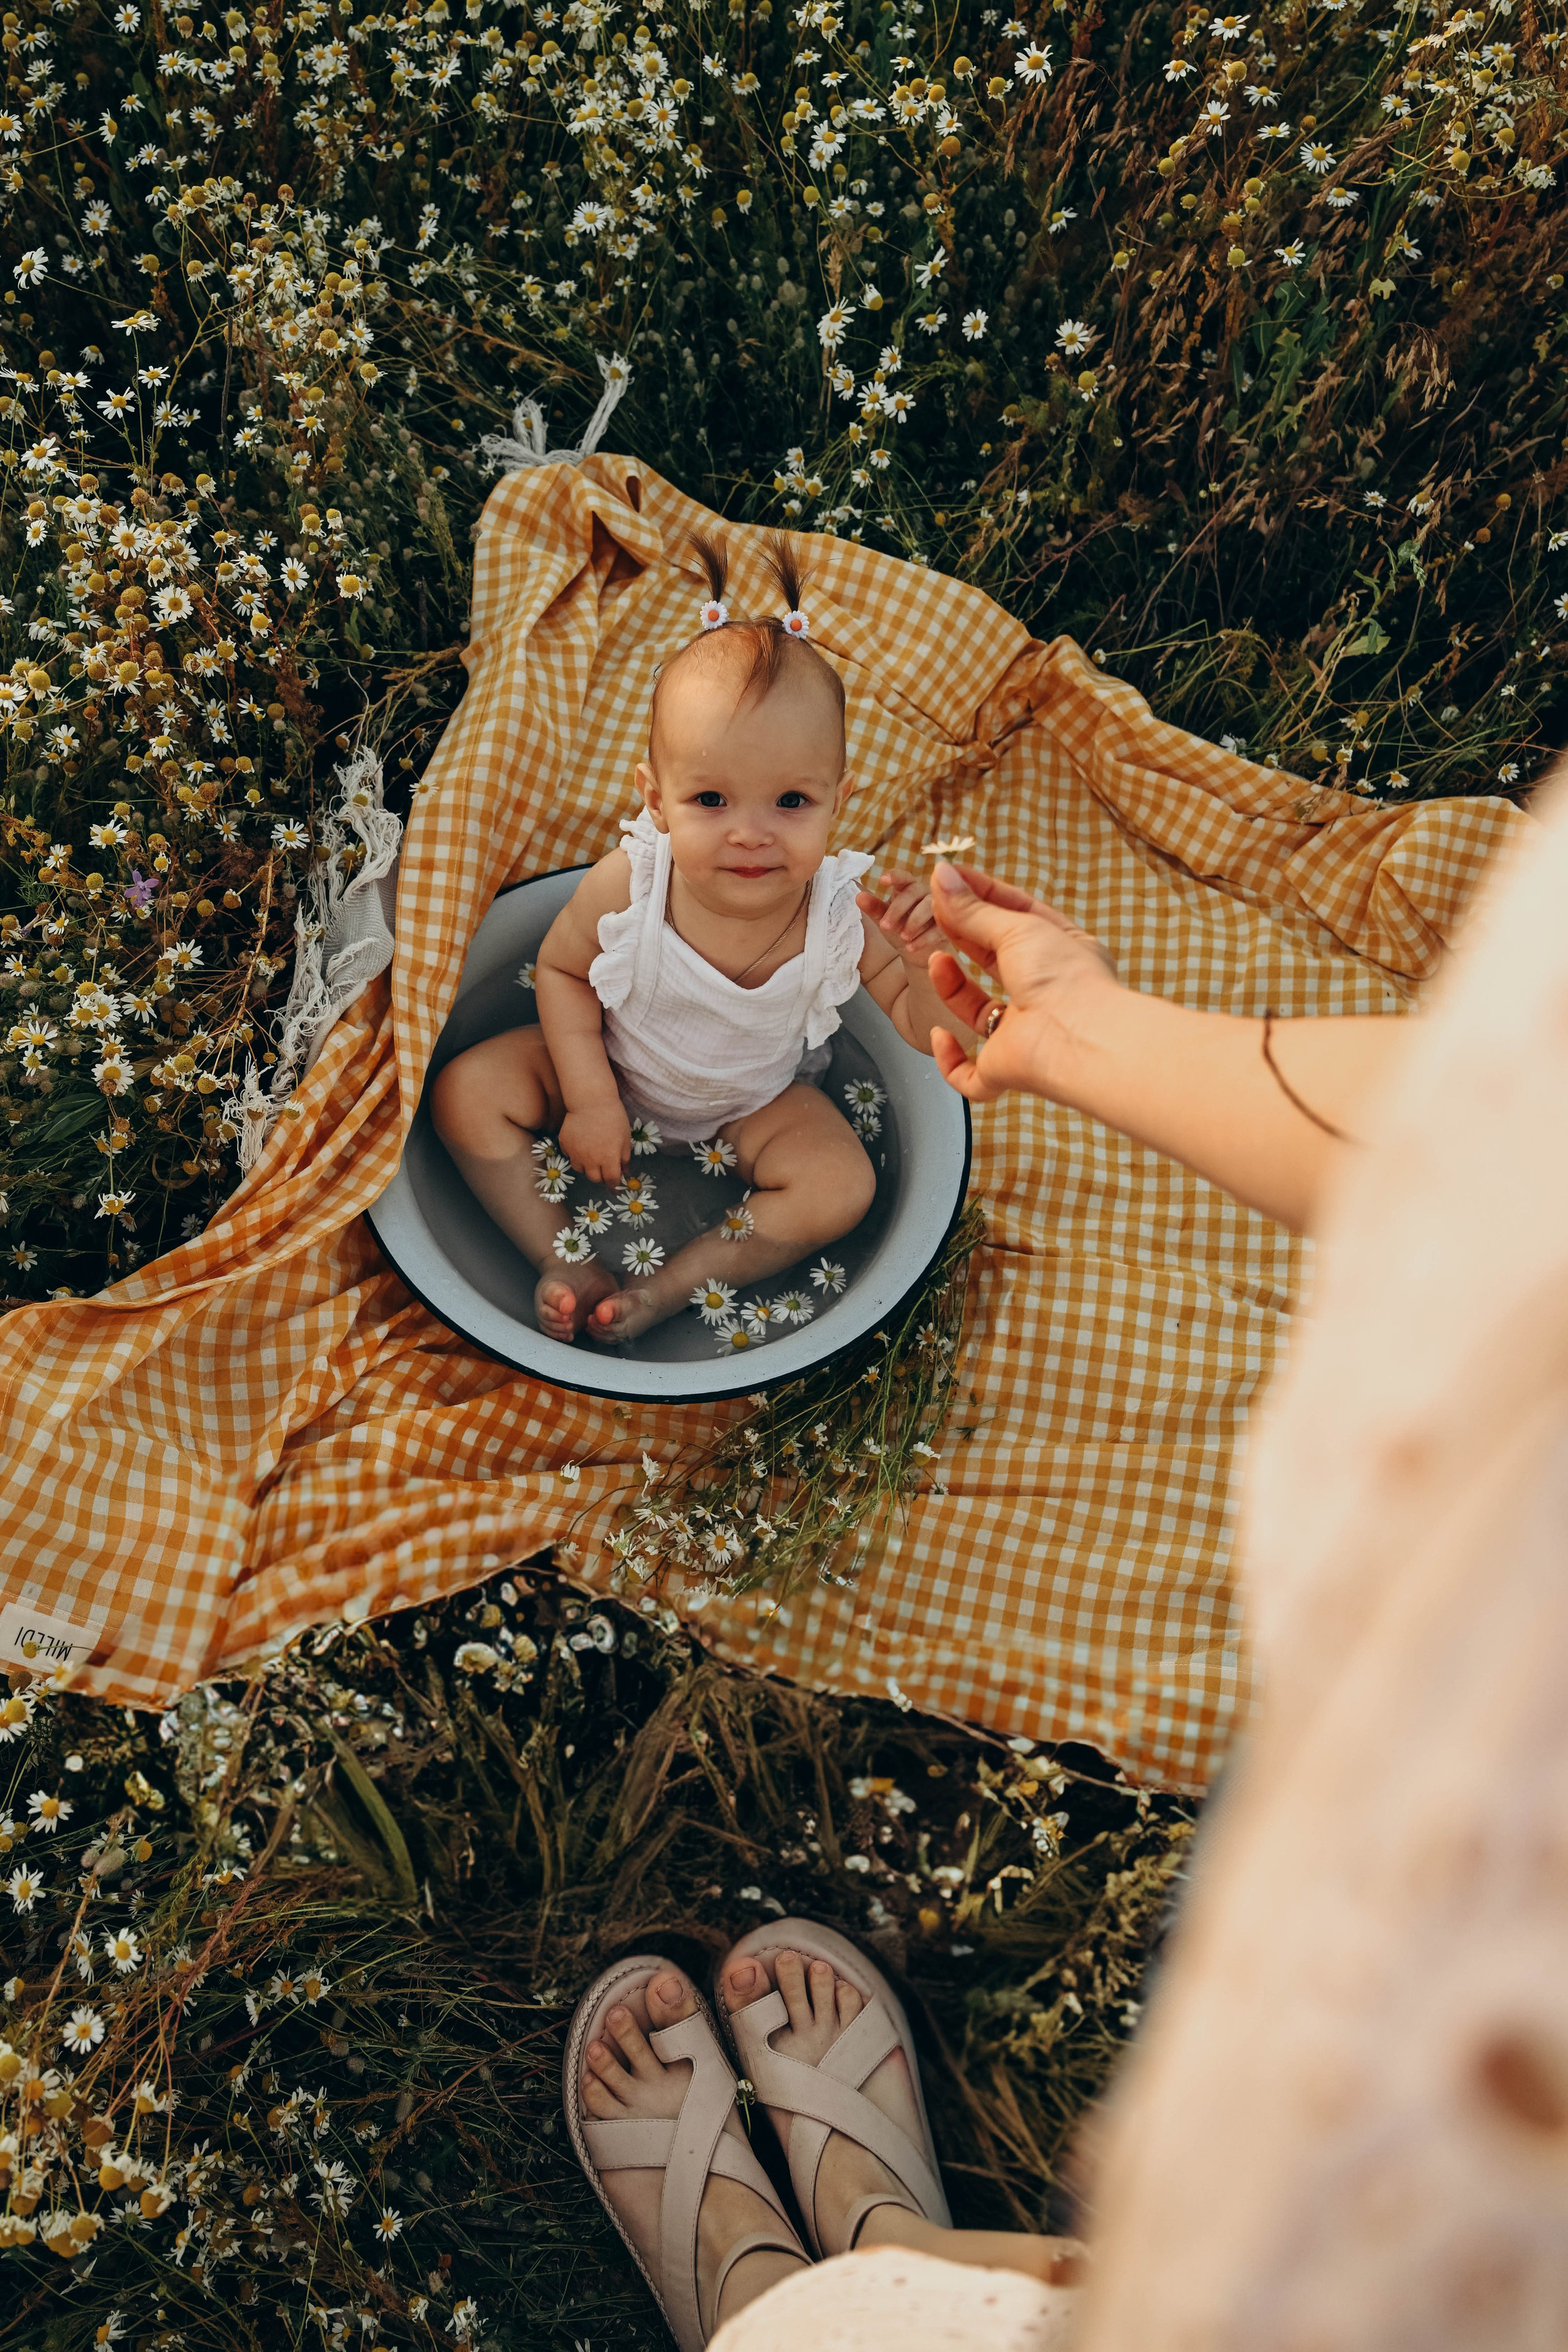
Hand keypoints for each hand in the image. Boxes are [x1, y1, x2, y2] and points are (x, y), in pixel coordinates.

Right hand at [559, 1101, 631, 1184]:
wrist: (590, 1101)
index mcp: (609, 1159)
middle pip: (595, 1178)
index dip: (614, 1185)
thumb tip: (625, 1172)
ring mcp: (576, 1153)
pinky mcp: (565, 1145)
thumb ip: (624, 1157)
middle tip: (604, 1168)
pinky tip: (580, 1145)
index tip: (616, 1187)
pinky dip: (575, 1155)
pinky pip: (569, 1156)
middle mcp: (591, 1160)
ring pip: (580, 1170)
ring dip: (587, 1167)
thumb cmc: (613, 1117)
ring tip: (591, 1156)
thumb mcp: (625, 1137)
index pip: (611, 1180)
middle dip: (601, 1176)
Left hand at [856, 868, 945, 967]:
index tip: (882, 880)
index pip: (902, 877)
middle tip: (885, 926)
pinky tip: (911, 947)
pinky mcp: (947, 925)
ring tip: (903, 937)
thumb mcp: (884, 920)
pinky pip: (939, 927)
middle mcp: (925, 893)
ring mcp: (938, 908)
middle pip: (914, 891)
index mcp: (907, 888)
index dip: (894, 876)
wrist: (917, 952)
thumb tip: (858, 897)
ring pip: (931, 906)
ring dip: (915, 922)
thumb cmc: (899, 930)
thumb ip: (874, 909)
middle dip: (898, 909)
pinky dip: (924, 938)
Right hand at [926, 861, 1120, 1103]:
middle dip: (963, 934)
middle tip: (934, 910)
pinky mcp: (1007, 1069)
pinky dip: (950, 1058)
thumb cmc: (1065, 980)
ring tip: (936, 958)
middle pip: (994, 960)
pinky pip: (969, 1073)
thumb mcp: (1018, 928)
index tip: (950, 879)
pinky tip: (941, 1035)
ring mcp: (1026, 1034)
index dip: (984, 896)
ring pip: (978, 1011)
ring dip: (952, 985)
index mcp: (1062, 954)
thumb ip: (974, 909)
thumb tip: (941, 878)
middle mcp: (1046, 993)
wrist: (1078, 1038)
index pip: (1018, 917)